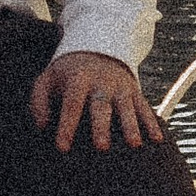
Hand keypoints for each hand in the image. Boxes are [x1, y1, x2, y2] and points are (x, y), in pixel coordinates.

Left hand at [30, 50, 164, 150]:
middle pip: (101, 105)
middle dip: (101, 126)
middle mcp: (101, 83)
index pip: (71, 104)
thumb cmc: (66, 74)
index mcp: (77, 80)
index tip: (62, 148)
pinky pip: (145, 107)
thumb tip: (41, 127)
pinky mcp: (135, 91)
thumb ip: (38, 101)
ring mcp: (120, 87)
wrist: (96, 48)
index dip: (66, 126)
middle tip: (101, 148)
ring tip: (134, 145)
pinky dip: (152, 122)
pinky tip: (157, 140)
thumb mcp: (47, 79)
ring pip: (126, 107)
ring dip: (131, 126)